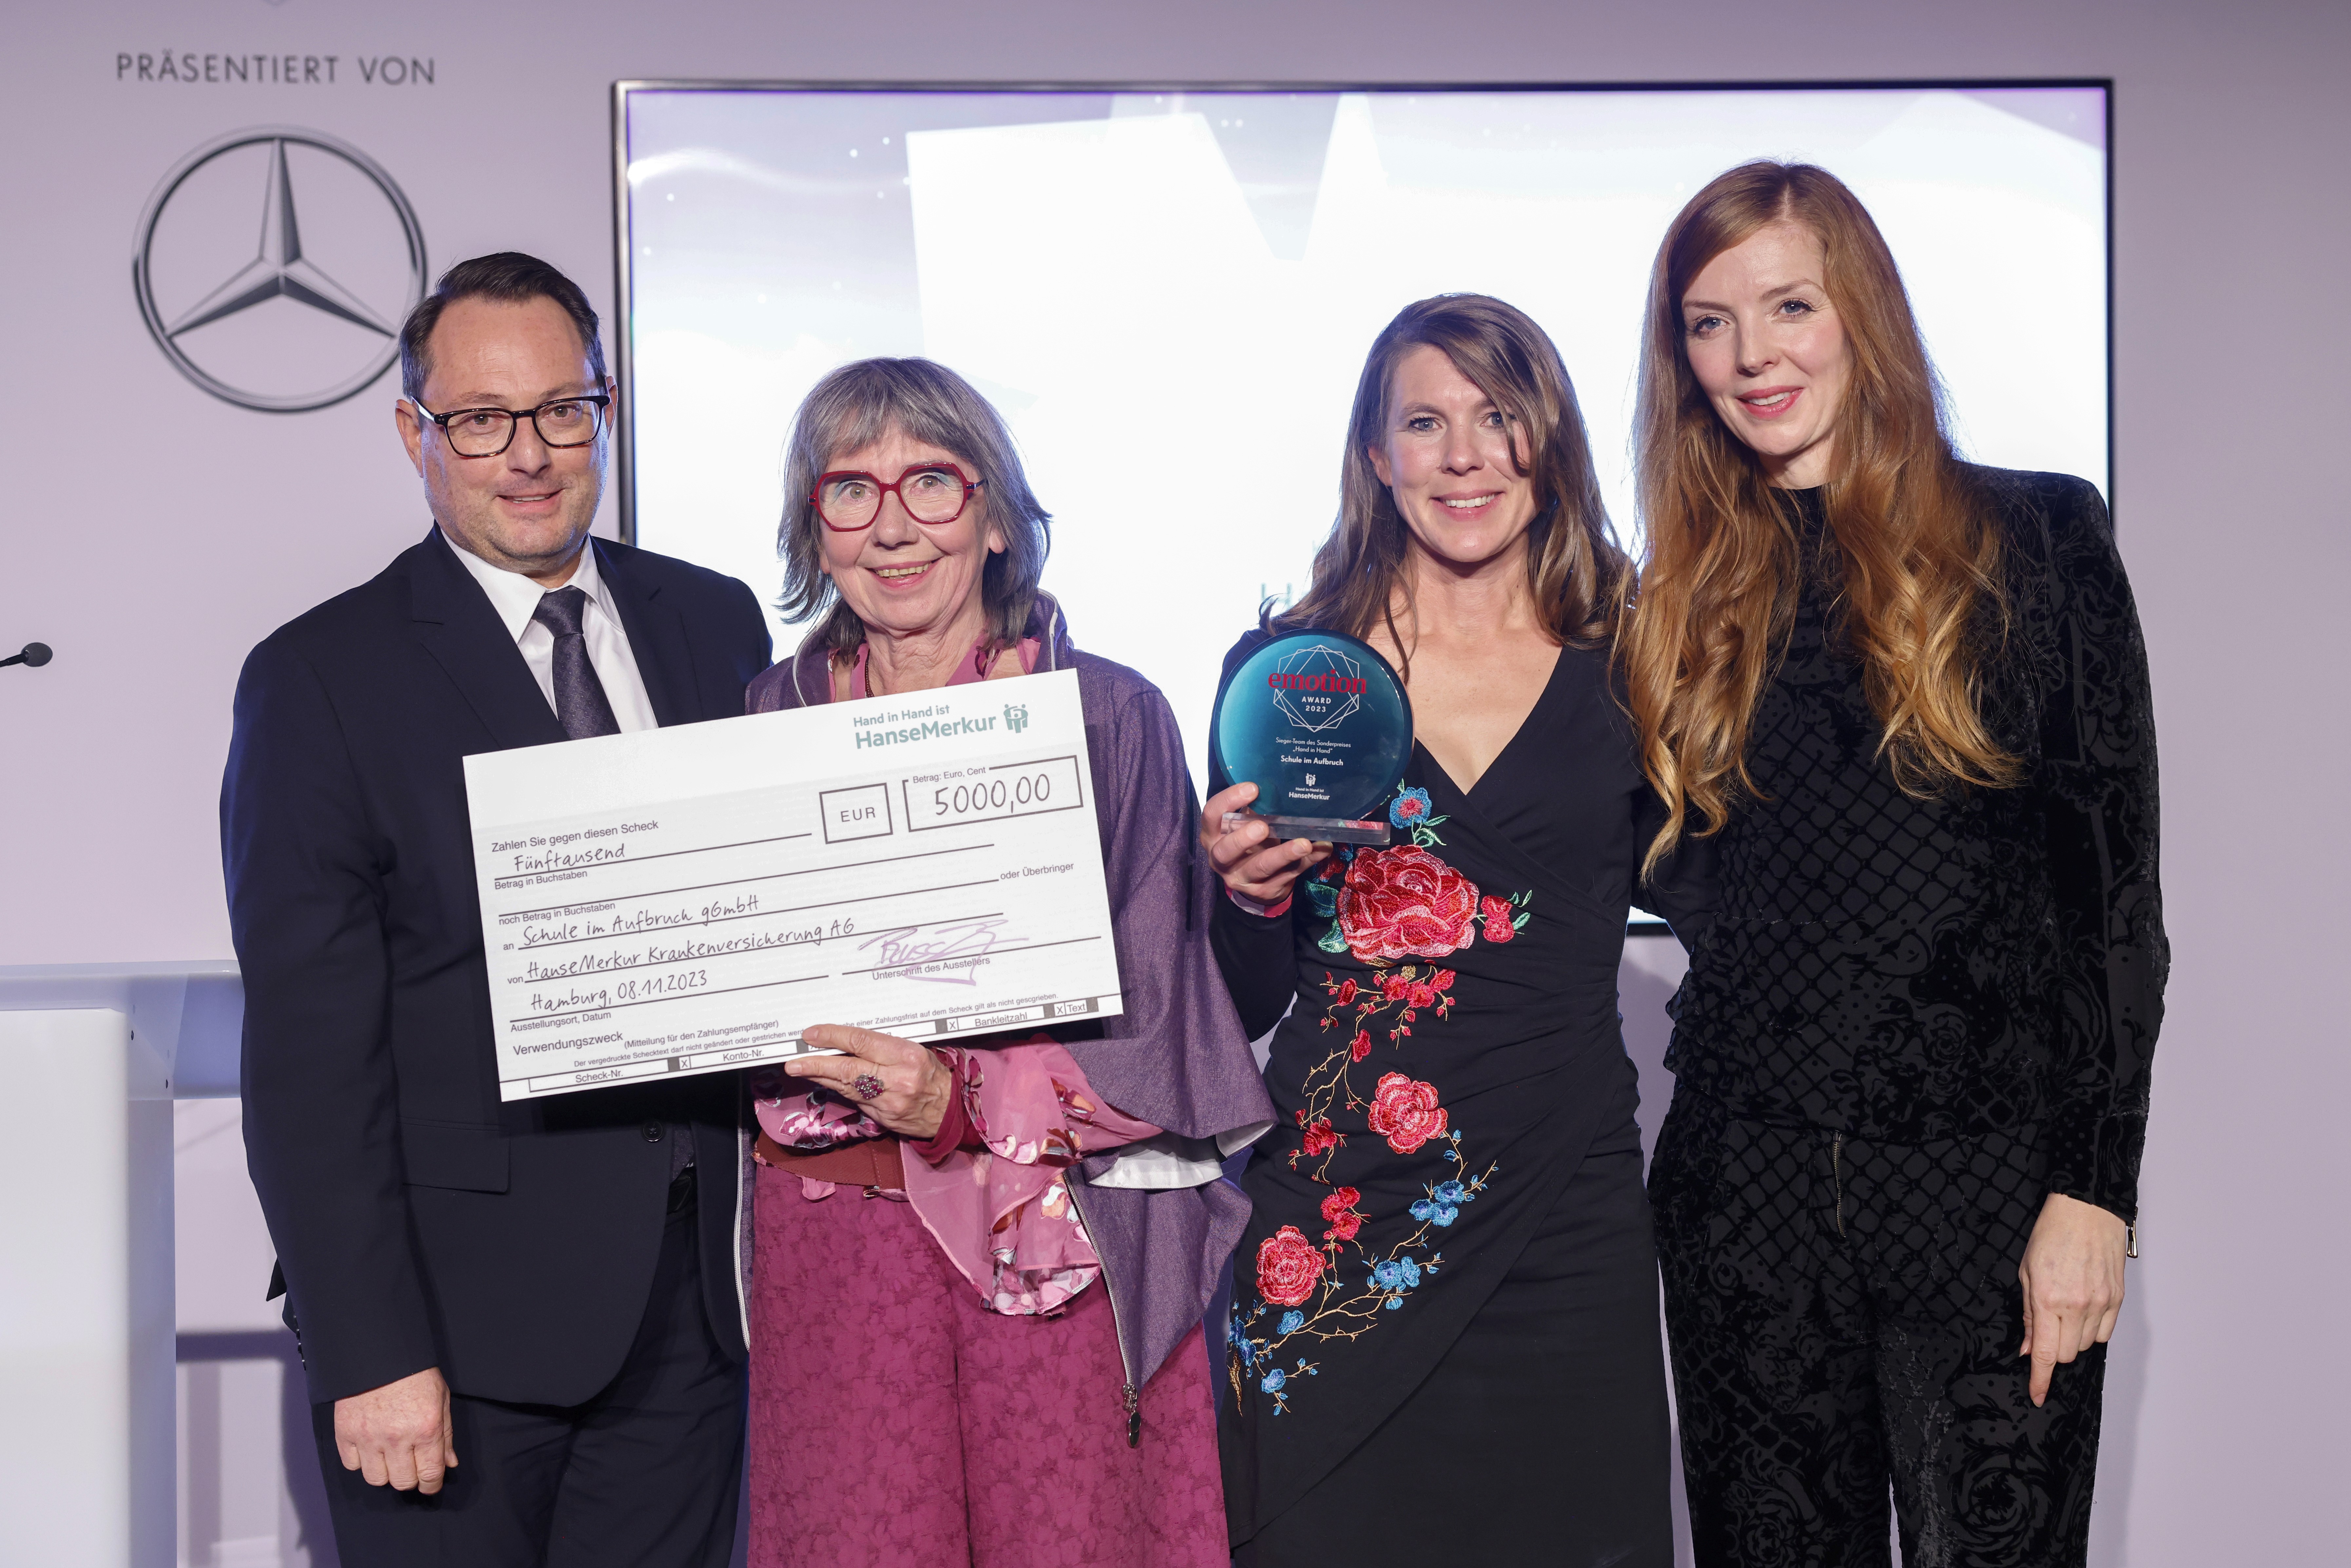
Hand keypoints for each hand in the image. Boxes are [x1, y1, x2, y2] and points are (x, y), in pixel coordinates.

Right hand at [334, 1366, 456, 1492]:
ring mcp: (369, 1437)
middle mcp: (397, 1438)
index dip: (431, 1485)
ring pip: (376, 1479)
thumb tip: (449, 1464)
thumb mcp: (441, 1399)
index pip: (430, 1475)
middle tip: (411, 1467)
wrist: (380, 1352)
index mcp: (425, 1429)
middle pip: (402, 1482)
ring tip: (389, 1457)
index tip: (430, 1485)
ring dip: (385, 1473)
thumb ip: (445, 1435)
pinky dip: (361, 1461)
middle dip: (410, 1479)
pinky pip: (352, 1465)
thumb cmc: (415, 1374)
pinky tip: (369, 1448)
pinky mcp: (346, 1433)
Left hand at [785, 1025, 951, 1139]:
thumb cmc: (933, 1075)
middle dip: (816, 1064)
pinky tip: (822, 1081)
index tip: (812, 1034)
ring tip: (799, 1069)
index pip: (862, 1041)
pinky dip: (836, 1089)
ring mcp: (887, 1101)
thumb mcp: (916, 1052)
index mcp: (906, 1056)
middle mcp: (896, 1079)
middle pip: (847, 1068)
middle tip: (793, 1061)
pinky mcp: (881, 1117)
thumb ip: (884, 1048)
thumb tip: (848, 1042)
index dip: (832, 1036)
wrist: (951, 1112)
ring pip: (845, 1086)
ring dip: (819, 1077)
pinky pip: (853, 1100)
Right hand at [1201, 782, 1332, 905]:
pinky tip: (1321, 849)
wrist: (1252, 881)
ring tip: (1303, 844)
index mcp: (1213, 834)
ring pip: (1260, 867)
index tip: (1252, 788)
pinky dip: (1306, 862)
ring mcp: (1241, 878)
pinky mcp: (1263, 890)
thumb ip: (1258, 810)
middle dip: (1244, 839)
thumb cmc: (1247, 842)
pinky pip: (1287, 875)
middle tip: (1263, 827)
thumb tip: (1285, 790)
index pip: (1212, 815)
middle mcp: (1220, 858)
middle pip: (1226, 850)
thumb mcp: (1245, 826)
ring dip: (1283, 855)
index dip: (1228, 801)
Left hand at [2017, 1191, 2128, 1405]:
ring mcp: (2101, 1304)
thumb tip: (2027, 1348)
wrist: (2087, 1211)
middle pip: (2065, 1354)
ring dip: (2072, 1339)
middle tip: (2046, 1326)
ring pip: (2085, 1346)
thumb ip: (2028, 1314)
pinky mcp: (2117, 1300)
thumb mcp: (2026, 1272)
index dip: (2039, 1379)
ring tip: (2065, 1311)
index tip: (2037, 1395)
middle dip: (2052, 1349)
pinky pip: (2104, 1333)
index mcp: (2048, 1300)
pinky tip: (2083, 1311)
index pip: (2044, 1353)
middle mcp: (2077, 1306)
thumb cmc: (2051, 1235)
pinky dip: (2091, 1330)